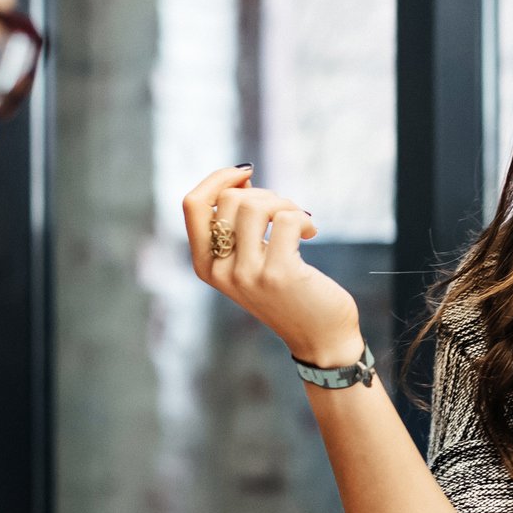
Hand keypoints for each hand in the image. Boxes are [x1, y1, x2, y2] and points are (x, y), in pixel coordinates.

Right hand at [181, 165, 362, 366]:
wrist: (320, 338)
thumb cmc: (288, 293)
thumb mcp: (250, 261)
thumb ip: (237, 228)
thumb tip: (240, 180)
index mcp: (206, 265)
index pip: (193, 204)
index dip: (218, 178)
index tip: (246, 174)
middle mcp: (220, 271)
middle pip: (230, 199)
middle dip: (265, 195)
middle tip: (286, 212)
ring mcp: (246, 274)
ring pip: (255, 205)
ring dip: (285, 204)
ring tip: (299, 221)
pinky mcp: (277, 274)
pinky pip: (285, 219)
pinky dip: (303, 218)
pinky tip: (311, 233)